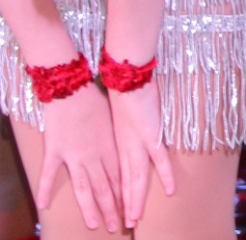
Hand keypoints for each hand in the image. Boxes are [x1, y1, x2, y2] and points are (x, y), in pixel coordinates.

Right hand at [35, 85, 123, 232]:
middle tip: (118, 227)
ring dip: (91, 208)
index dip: (128, 198)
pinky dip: (46, 189)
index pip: (123, 179)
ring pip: (85, 188)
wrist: (76, 88)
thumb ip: (120, 142)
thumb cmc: (99, 101)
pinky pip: (50, 174)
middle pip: (107, 188)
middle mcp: (97, 156)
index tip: (133, 213)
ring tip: (96, 225)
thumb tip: (130, 153)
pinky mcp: (56, 151)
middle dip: (114, 209)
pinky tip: (44, 205)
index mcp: (114, 148)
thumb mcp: (116, 123)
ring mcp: (76, 155)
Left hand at [107, 84, 174, 227]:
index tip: (122, 209)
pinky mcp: (151, 136)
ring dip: (137, 199)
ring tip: (136, 218)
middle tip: (128, 222)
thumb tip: (134, 134)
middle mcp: (126, 149)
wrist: (126, 79)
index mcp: (119, 145)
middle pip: (127, 182)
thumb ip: (128, 129)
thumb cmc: (125, 91)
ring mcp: (138, 144)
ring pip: (137, 179)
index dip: (122, 193)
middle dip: (128, 203)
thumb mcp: (121, 116)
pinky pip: (159, 161)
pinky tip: (169, 191)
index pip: (121, 176)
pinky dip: (165, 176)